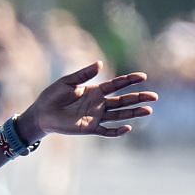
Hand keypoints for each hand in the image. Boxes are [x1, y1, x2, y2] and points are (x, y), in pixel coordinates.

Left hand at [22, 62, 156, 138]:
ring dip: (133, 113)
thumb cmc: (52, 95)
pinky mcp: (89, 128)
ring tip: (149, 110)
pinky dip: (117, 131)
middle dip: (138, 98)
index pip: (116, 84)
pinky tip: (128, 128)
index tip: (143, 76)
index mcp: (95, 90)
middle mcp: (99, 104)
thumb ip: (84, 74)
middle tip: (154, 96)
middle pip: (123, 100)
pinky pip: (106, 131)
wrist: (41, 114)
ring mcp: (95, 116)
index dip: (129, 80)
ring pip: (119, 115)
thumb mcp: (68, 81)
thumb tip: (101, 63)